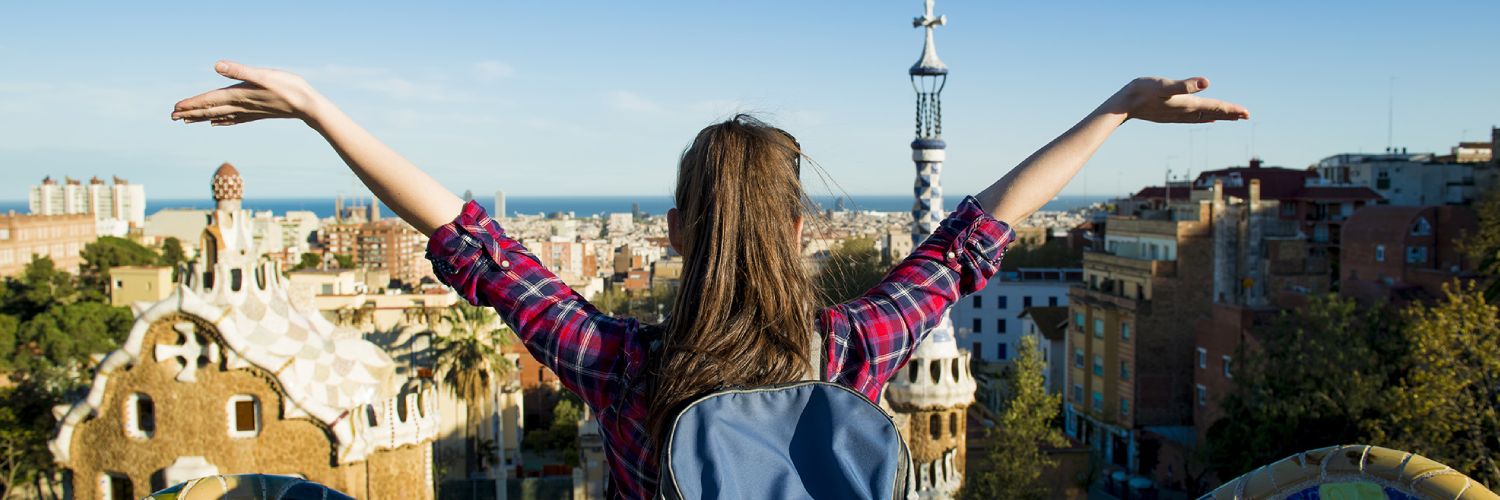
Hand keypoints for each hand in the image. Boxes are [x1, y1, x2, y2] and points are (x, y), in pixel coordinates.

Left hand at [171, 61, 321, 125]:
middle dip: (191, 113)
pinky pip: (234, 119)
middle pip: (210, 111)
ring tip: (187, 120)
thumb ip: (239, 71)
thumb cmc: (287, 87)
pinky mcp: (256, 113)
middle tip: (172, 117)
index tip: (174, 109)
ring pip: (219, 116)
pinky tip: (216, 123)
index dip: (191, 104)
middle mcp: (241, 105)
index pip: (209, 100)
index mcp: (239, 95)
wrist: (307, 105)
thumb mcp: (263, 75)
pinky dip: (222, 121)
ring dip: (202, 117)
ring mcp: (249, 111)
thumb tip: (216, 66)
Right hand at [1112, 76, 1249, 122]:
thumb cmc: (1142, 91)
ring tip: (1232, 117)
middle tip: (1247, 116)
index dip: (1232, 110)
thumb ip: (1185, 85)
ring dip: (1220, 116)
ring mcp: (1177, 114)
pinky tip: (1208, 118)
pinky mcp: (1170, 114)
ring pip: (1205, 116)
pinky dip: (1205, 117)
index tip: (1247, 113)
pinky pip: (1194, 118)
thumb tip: (1206, 82)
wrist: (1123, 105)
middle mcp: (1185, 112)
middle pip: (1213, 114)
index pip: (1215, 107)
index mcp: (1187, 104)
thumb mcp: (1164, 85)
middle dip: (1230, 114)